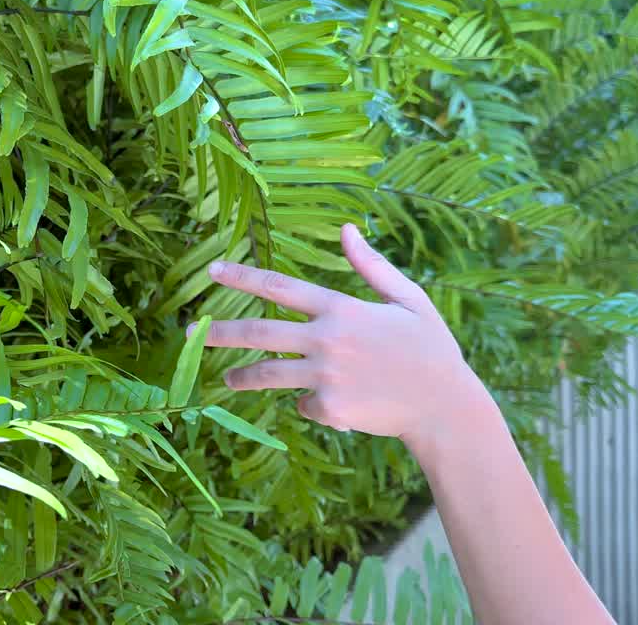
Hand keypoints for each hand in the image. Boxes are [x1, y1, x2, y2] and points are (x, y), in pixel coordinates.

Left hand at [196, 224, 495, 443]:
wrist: (446, 408)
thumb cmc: (430, 349)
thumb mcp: (408, 299)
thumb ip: (371, 266)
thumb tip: (346, 229)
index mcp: (342, 308)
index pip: (280, 287)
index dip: (242, 277)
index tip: (212, 270)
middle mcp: (327, 340)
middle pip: (259, 332)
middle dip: (219, 333)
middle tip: (190, 333)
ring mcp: (325, 376)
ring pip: (267, 374)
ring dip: (242, 376)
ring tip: (227, 378)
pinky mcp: (329, 408)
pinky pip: (303, 403)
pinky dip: (308, 402)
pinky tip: (331, 403)